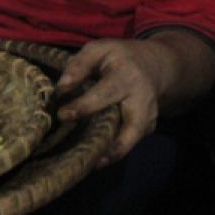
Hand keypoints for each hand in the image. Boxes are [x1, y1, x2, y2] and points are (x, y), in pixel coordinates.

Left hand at [52, 39, 166, 167]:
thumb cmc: (118, 57)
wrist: (153, 65)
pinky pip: (131, 142)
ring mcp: (148, 116)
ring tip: (93, 164)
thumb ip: (79, 65)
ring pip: (133, 139)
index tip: (62, 115)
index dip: (84, 106)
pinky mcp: (148, 128)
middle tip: (90, 157)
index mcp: (126, 77)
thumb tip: (61, 88)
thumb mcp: (99, 50)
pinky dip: (115, 151)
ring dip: (115, 154)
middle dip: (112, 143)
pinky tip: (97, 158)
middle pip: (132, 126)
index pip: (104, 93)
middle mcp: (142, 100)